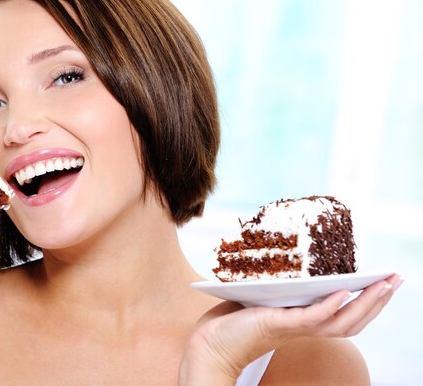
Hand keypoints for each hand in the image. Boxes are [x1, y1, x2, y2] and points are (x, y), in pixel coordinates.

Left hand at [179, 274, 402, 384]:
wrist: (209, 344)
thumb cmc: (232, 322)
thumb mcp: (262, 299)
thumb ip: (280, 288)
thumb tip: (288, 262)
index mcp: (303, 321)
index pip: (344, 315)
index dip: (367, 301)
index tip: (385, 281)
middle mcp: (304, 327)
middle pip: (353, 319)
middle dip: (378, 301)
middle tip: (398, 280)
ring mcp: (294, 327)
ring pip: (341, 321)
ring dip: (365, 303)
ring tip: (384, 285)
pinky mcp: (280, 324)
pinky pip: (312, 318)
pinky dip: (330, 306)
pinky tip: (343, 292)